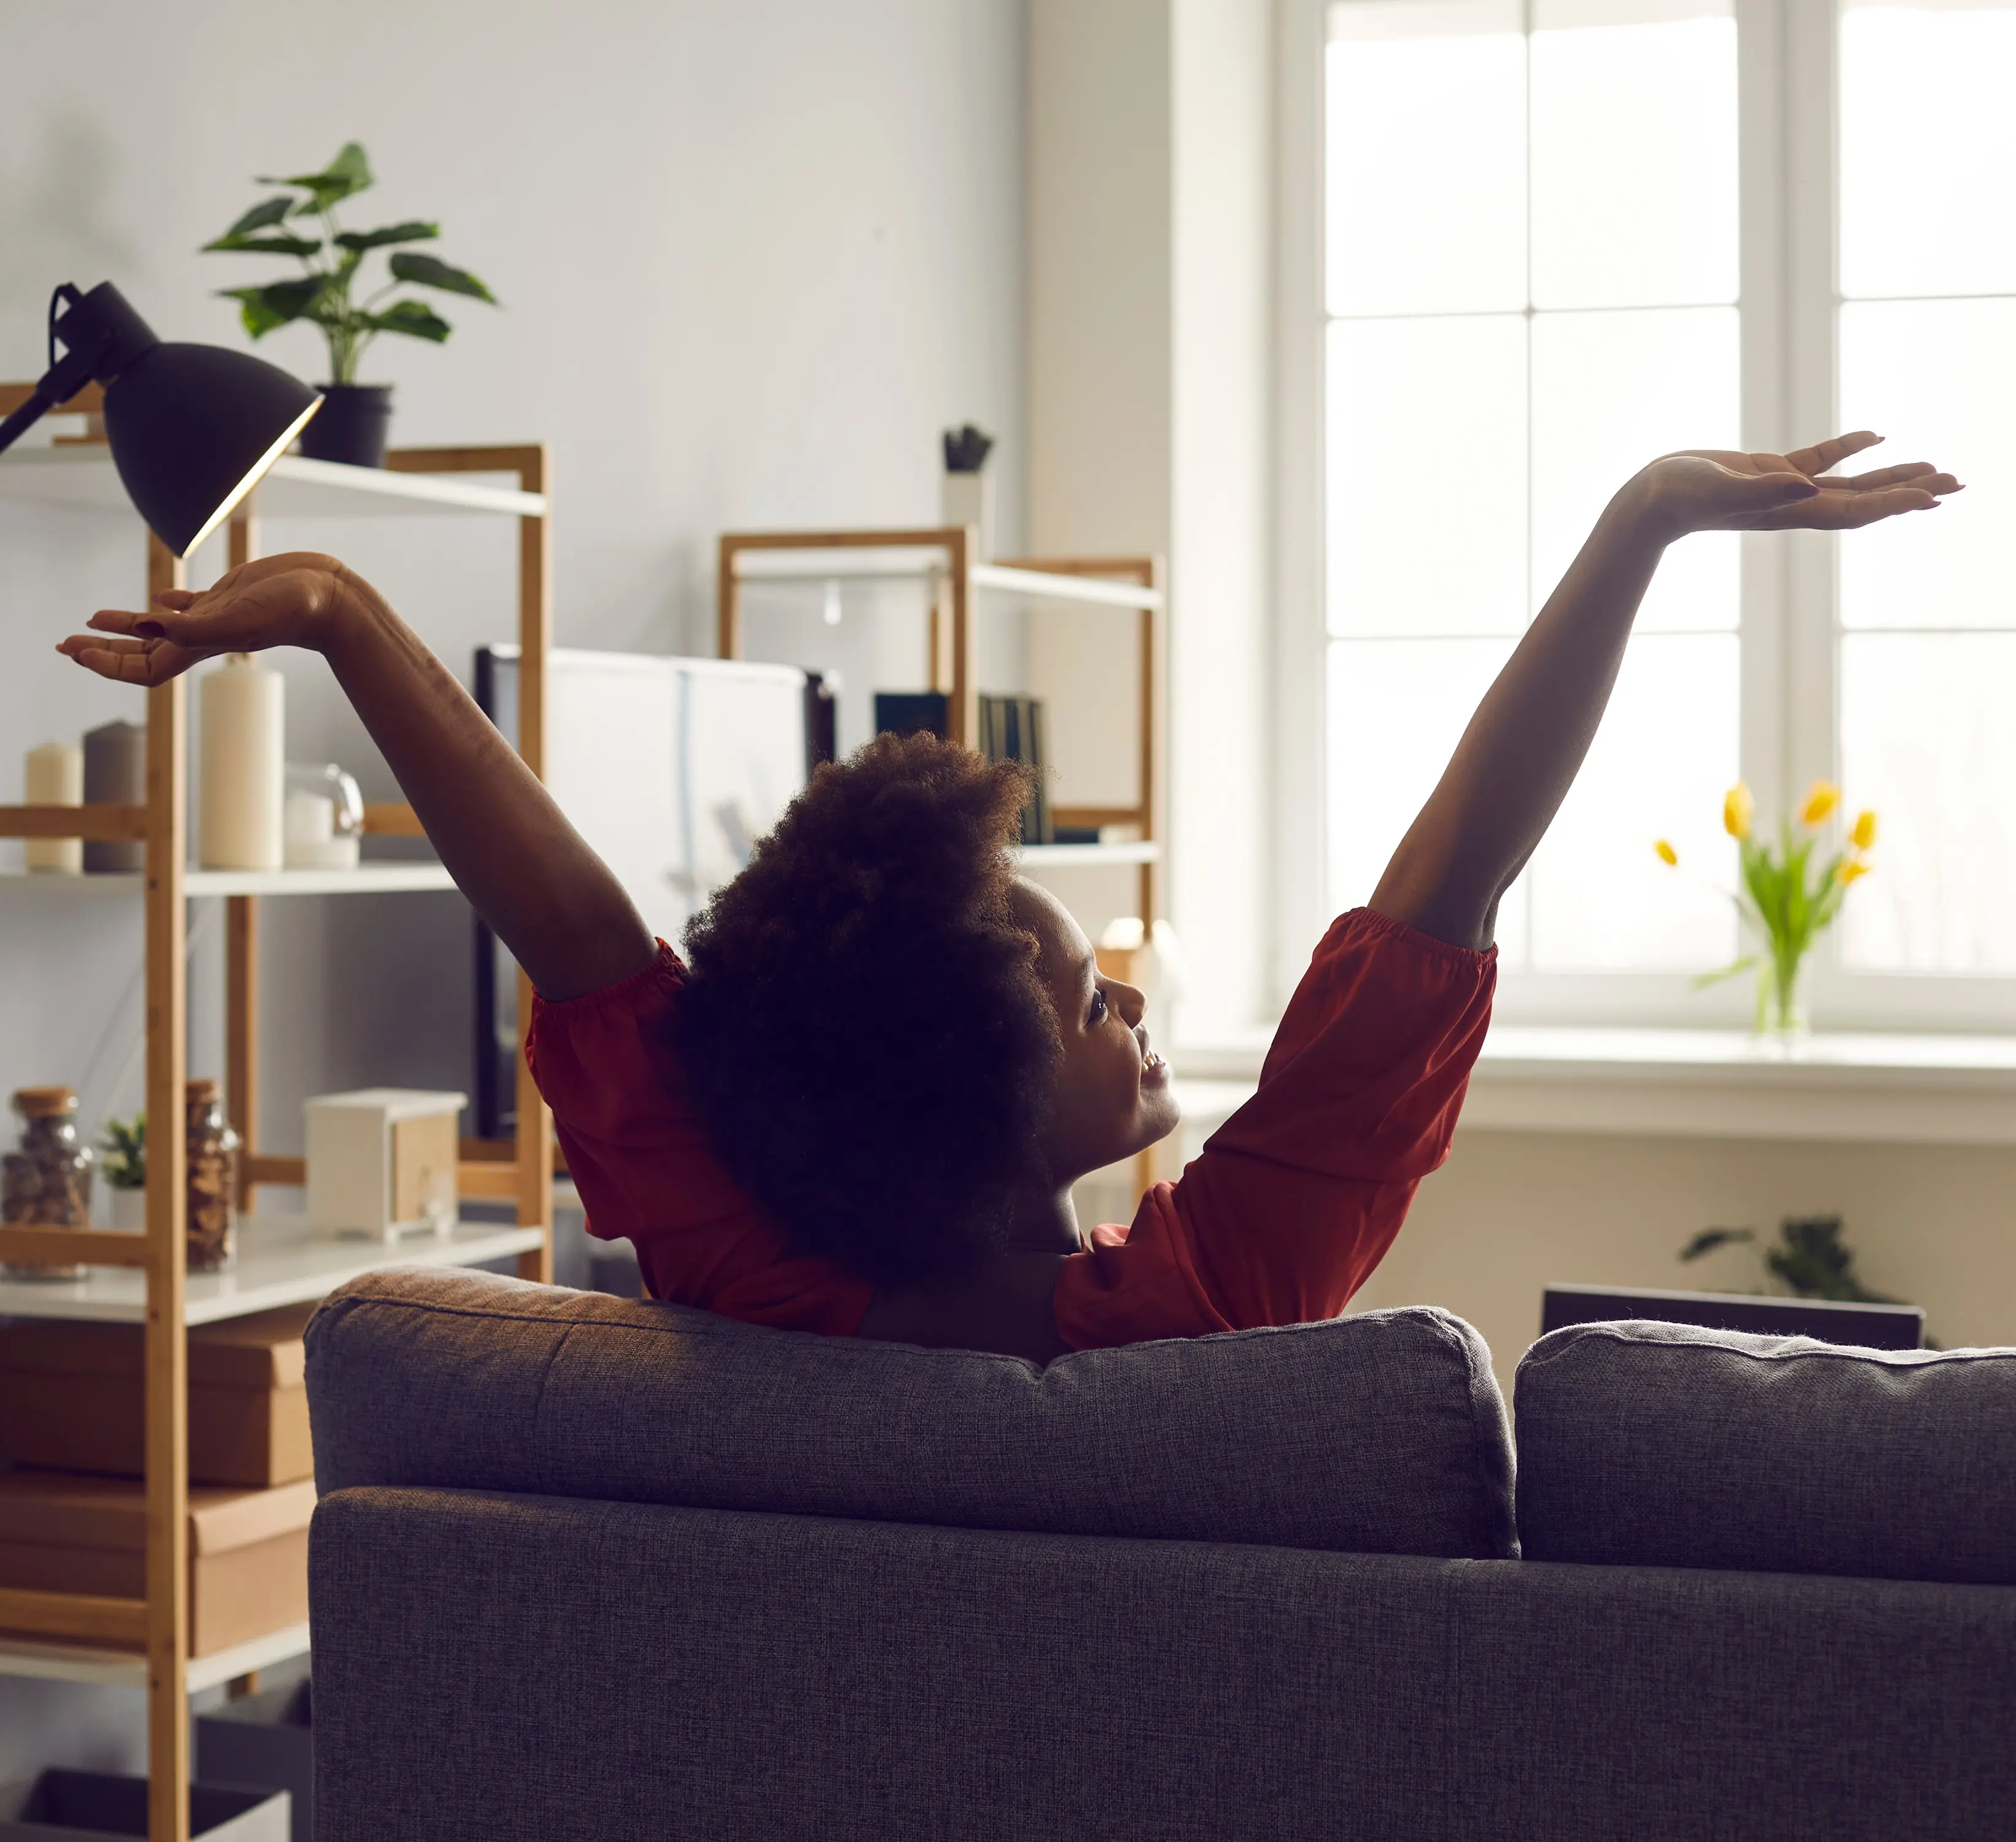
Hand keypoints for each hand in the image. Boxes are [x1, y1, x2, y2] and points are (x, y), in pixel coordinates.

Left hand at [55, 551, 365, 687]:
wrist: (330, 598)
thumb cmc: (290, 611)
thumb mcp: (237, 616)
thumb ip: (192, 624)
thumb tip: (144, 622)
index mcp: (198, 647)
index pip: (140, 667)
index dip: (104, 662)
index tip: (74, 649)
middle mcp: (201, 636)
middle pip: (140, 652)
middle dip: (102, 649)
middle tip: (66, 643)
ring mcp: (214, 617)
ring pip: (158, 629)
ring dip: (124, 627)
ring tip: (95, 621)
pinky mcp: (228, 597)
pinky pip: (189, 607)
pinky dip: (165, 607)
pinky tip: (158, 601)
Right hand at [1628, 432, 1961, 543]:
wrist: (1648, 502)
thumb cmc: (1676, 499)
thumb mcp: (1718, 490)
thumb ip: (1761, 490)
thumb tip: (1807, 486)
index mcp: (1788, 510)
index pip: (1853, 509)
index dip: (1893, 502)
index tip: (1933, 495)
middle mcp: (1795, 504)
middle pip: (1865, 500)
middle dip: (1911, 491)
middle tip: (1957, 482)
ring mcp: (1784, 488)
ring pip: (1851, 484)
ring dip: (1892, 476)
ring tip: (1933, 469)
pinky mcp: (1770, 471)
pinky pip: (1822, 460)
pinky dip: (1851, 449)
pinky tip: (1876, 436)